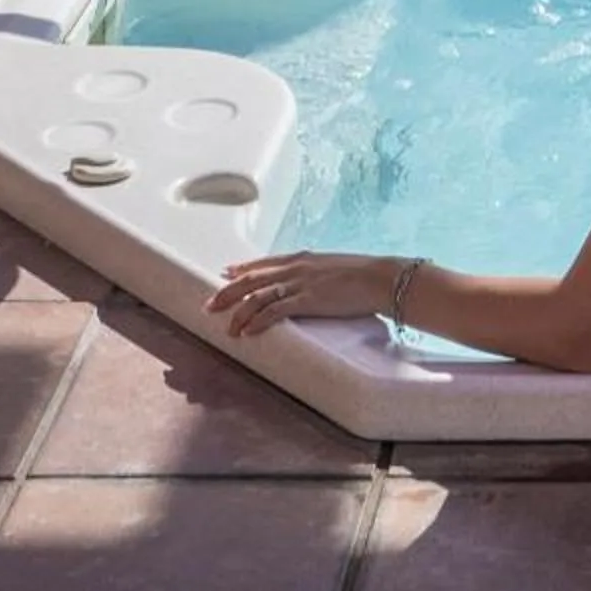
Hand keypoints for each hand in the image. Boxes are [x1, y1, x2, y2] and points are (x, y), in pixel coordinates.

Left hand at [208, 251, 397, 335]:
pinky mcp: (308, 300)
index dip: (242, 269)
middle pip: (253, 279)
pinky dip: (258, 321)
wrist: (380, 277)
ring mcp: (301, 283)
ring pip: (259, 296)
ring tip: (227, 328)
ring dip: (239, 312)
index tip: (225, 273)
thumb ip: (314, 273)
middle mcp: (296, 268)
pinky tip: (248, 331)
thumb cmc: (362, 275)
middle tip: (210, 305)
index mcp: (302, 258)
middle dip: (229, 292)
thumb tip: (306, 283)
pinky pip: (276, 310)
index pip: (264, 263)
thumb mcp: (332, 267)